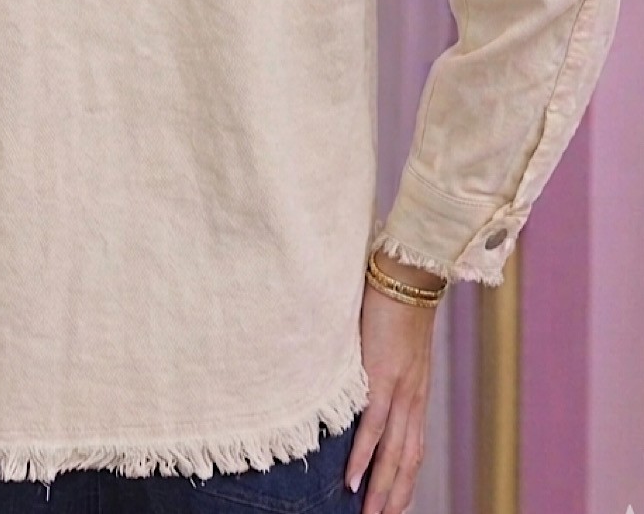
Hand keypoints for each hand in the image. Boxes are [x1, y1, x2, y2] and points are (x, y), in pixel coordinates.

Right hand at [345, 266, 438, 512]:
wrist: (408, 276)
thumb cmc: (396, 302)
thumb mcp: (394, 344)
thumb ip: (383, 366)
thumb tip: (363, 378)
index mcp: (416, 392)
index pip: (413, 447)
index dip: (404, 479)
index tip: (394, 504)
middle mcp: (413, 398)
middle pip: (407, 461)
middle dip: (394, 496)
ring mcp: (400, 390)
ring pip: (393, 454)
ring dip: (381, 489)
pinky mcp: (383, 377)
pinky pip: (373, 427)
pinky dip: (363, 457)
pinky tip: (351, 480)